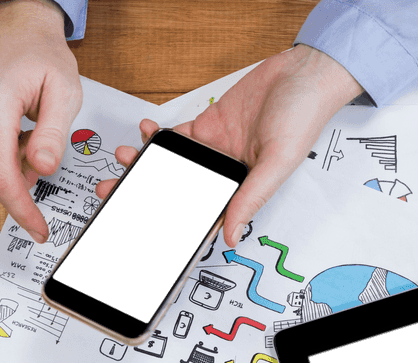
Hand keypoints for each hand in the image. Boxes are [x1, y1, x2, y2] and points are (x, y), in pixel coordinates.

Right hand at [0, 0, 81, 242]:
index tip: (39, 229)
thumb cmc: (40, 54)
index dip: (22, 210)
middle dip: (18, 184)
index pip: (1, 177)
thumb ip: (54, 134)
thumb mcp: (64, 91)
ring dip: (6, 170)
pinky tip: (11, 133)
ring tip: (27, 135)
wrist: (14, 26)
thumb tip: (43, 170)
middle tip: (41, 154)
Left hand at [97, 45, 362, 246]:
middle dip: (147, 191)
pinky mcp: (209, 125)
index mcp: (245, 188)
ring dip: (147, 162)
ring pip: (172, 163)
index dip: (176, 222)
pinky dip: (158, 135)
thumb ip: (251, 197)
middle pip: (180, 189)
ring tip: (125, 160)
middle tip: (114, 192)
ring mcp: (215, 148)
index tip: (147, 226)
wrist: (303, 73)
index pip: (205, 212)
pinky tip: (145, 132)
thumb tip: (230, 233)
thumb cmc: (302, 116)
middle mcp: (226, 171)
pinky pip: (177, 135)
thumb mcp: (277, 162)